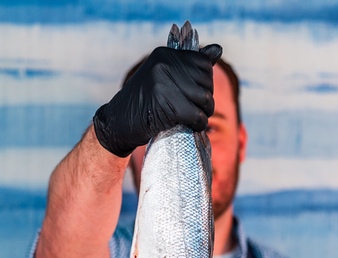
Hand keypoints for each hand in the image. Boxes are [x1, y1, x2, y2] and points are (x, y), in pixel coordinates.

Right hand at [93, 44, 221, 157]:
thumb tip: (218, 49)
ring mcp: (164, 84)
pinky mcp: (168, 106)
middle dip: (206, 100)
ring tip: (195, 119)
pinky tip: (193, 126)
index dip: (206, 83)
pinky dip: (199, 124)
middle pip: (206, 82)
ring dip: (204, 113)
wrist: (118, 123)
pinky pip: (197, 116)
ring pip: (204, 99)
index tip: (196, 95)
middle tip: (197, 110)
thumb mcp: (163, 78)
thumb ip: (189, 66)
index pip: (204, 64)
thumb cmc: (143, 102)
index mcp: (165, 54)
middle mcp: (165, 65)